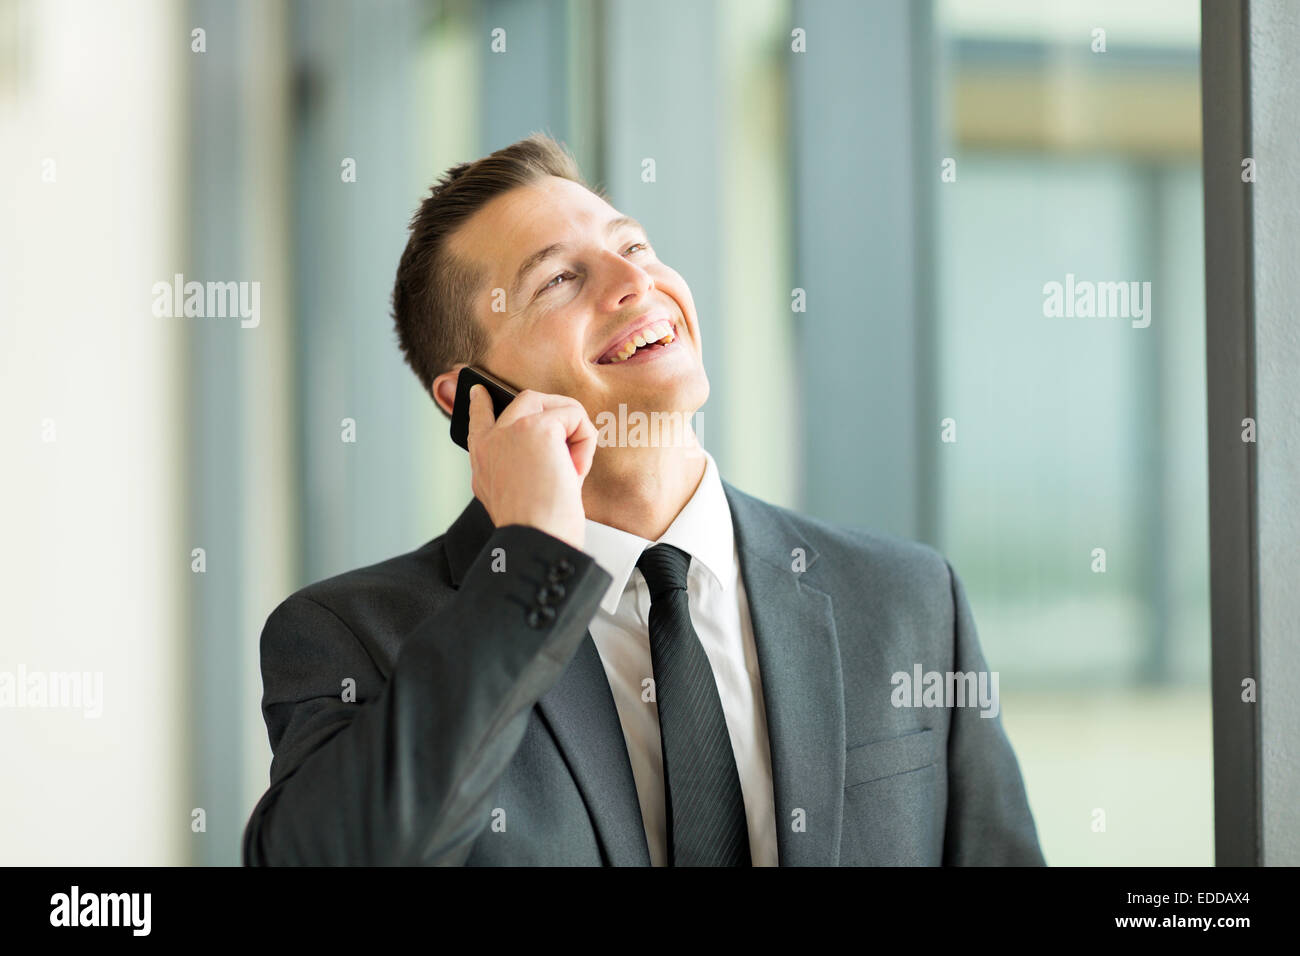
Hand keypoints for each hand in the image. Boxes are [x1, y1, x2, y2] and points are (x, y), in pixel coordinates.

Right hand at [466, 384, 596, 550]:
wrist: (537, 541)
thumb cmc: (536, 530)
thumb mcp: (519, 497)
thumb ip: (521, 467)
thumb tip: (555, 449)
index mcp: (483, 464)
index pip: (477, 422)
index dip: (481, 404)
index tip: (479, 392)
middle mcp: (490, 443)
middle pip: (524, 400)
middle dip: (557, 413)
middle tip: (571, 449)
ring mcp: (510, 430)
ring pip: (552, 404)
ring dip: (574, 433)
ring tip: (573, 470)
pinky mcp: (536, 428)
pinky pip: (574, 416)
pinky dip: (585, 443)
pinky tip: (576, 470)